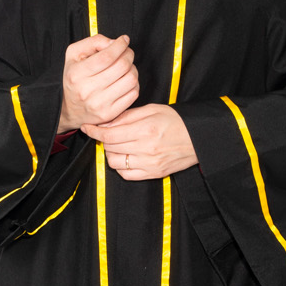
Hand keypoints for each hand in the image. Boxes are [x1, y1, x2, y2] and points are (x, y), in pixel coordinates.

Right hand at [58, 34, 138, 131]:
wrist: (68, 109)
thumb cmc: (74, 78)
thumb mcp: (74, 54)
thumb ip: (93, 42)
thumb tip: (114, 43)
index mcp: (77, 74)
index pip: (107, 56)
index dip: (120, 45)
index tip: (123, 40)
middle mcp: (87, 90)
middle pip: (121, 66)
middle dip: (128, 55)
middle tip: (126, 52)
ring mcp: (100, 104)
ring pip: (130, 79)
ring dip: (133, 69)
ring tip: (126, 67)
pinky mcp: (110, 114)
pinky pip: (133, 94)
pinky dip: (134, 83)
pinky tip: (126, 81)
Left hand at [82, 103, 198, 178]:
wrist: (198, 138)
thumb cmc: (176, 121)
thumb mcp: (152, 110)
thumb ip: (127, 116)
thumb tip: (106, 123)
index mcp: (145, 130)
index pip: (109, 135)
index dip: (94, 131)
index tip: (87, 127)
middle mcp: (146, 149)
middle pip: (110, 148)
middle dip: (104, 140)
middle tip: (109, 133)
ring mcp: (149, 164)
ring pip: (115, 163)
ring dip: (111, 154)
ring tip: (118, 146)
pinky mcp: (153, 174)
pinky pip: (127, 175)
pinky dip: (121, 166)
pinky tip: (126, 157)